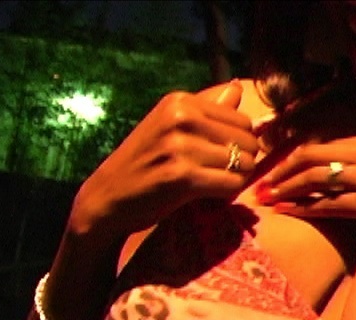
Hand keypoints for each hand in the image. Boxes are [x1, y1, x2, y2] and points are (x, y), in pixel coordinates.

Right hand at [70, 80, 259, 241]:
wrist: (108, 196)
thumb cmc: (144, 162)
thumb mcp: (170, 126)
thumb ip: (207, 109)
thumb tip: (237, 87)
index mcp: (180, 101)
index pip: (241, 119)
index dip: (241, 142)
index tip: (224, 156)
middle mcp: (181, 118)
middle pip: (247, 140)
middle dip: (244, 160)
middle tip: (224, 174)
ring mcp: (181, 147)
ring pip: (243, 163)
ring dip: (237, 179)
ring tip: (217, 184)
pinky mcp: (183, 177)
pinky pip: (231, 184)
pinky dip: (229, 193)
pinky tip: (214, 195)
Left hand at [255, 128, 355, 238]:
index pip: (333, 142)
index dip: (303, 153)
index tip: (287, 163)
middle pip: (315, 155)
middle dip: (284, 168)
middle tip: (266, 180)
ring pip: (316, 179)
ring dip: (287, 188)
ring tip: (267, 197)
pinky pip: (329, 205)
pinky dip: (304, 208)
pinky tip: (287, 212)